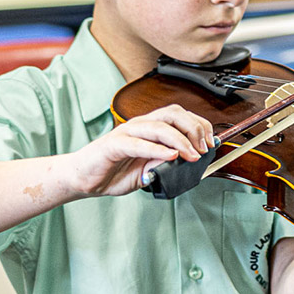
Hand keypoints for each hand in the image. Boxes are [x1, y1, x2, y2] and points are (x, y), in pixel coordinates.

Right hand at [69, 104, 214, 196]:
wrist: (83, 179)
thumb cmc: (112, 171)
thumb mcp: (147, 171)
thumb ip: (165, 165)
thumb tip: (186, 161)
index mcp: (149, 129)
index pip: (180, 116)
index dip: (199, 126)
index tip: (210, 143)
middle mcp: (139, 125)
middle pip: (172, 114)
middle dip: (194, 129)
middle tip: (203, 148)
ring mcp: (126, 133)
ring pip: (158, 126)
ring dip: (180, 140)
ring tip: (191, 154)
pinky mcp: (113, 145)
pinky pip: (138, 143)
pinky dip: (156, 149)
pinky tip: (170, 155)